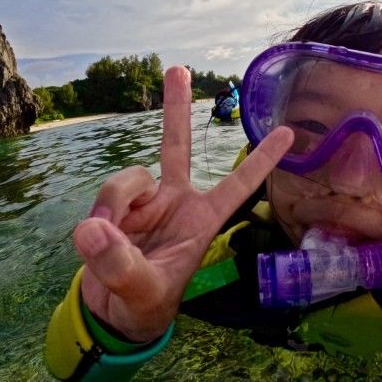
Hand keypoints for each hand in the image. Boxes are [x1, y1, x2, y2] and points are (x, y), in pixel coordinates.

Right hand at [72, 66, 292, 341]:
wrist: (111, 312)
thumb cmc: (144, 304)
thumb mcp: (142, 292)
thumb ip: (120, 265)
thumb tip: (92, 228)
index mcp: (202, 220)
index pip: (237, 185)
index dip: (261, 160)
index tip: (289, 132)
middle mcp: (175, 201)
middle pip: (178, 146)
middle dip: (176, 108)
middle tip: (179, 69)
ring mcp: (144, 201)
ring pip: (129, 179)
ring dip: (116, 206)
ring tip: (109, 241)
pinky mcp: (115, 207)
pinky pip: (106, 195)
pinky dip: (99, 216)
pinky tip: (97, 238)